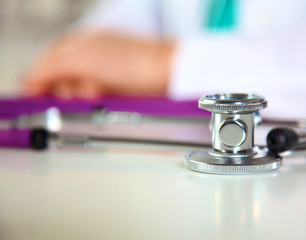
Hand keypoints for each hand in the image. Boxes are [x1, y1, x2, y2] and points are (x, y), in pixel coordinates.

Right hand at [23, 31, 173, 97]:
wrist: (165, 74)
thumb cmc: (132, 61)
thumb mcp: (83, 61)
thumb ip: (53, 68)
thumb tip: (30, 79)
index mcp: (78, 43)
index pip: (47, 61)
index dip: (38, 79)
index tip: (32, 96)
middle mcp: (89, 55)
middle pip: (61, 77)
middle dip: (65, 87)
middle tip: (75, 92)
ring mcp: (102, 71)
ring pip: (77, 90)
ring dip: (81, 94)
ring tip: (96, 91)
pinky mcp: (114, 86)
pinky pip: (93, 98)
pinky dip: (94, 99)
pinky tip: (103, 96)